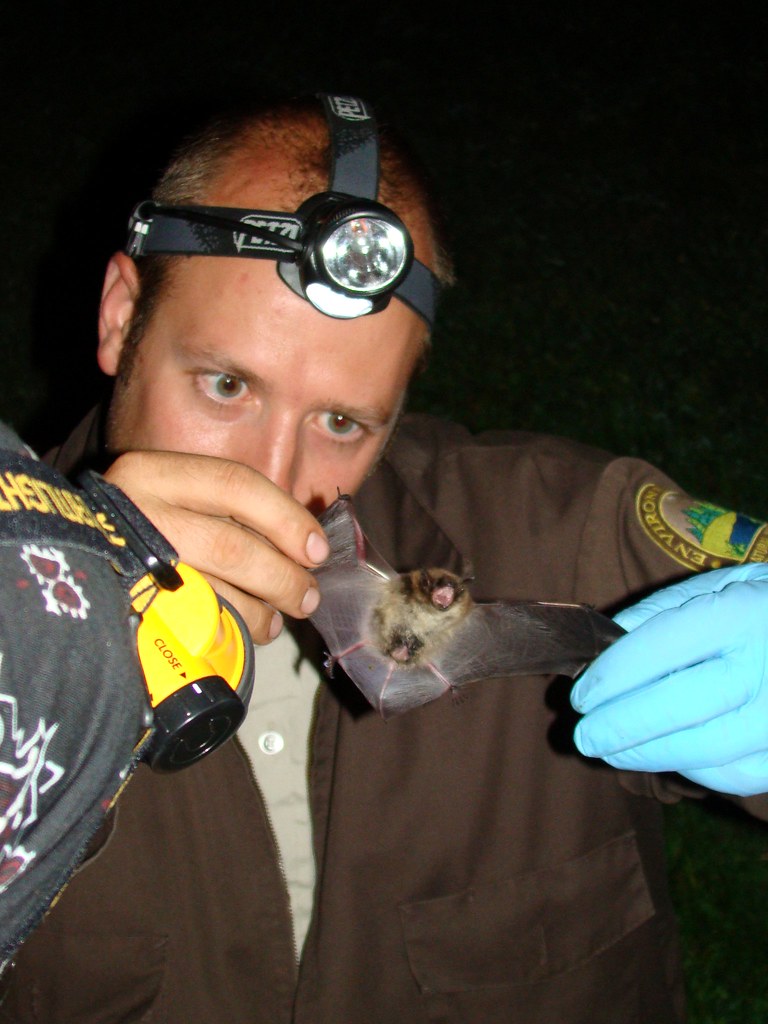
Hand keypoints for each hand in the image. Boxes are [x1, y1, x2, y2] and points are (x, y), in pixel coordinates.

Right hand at [104, 451, 328, 643]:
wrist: (64, 559)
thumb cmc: (144, 525)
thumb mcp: (179, 498)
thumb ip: (233, 511)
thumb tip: (305, 548)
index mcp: (154, 473)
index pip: (237, 483)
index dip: (287, 518)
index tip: (317, 550)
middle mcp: (137, 512)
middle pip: (230, 545)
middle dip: (281, 578)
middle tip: (307, 597)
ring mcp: (127, 563)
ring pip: (213, 591)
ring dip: (260, 612)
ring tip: (276, 620)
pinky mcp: (124, 608)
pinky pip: (190, 624)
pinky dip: (229, 631)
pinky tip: (244, 634)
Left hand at [570, 563, 767, 796]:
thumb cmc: (760, 607)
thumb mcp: (717, 586)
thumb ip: (659, 613)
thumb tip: (601, 654)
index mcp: (740, 612)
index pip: (660, 648)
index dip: (611, 677)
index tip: (580, 696)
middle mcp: (766, 665)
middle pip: (680, 707)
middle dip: (621, 727)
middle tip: (585, 737)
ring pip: (706, 751)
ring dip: (648, 756)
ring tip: (614, 752)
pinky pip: (736, 775)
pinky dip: (694, 771)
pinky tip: (668, 756)